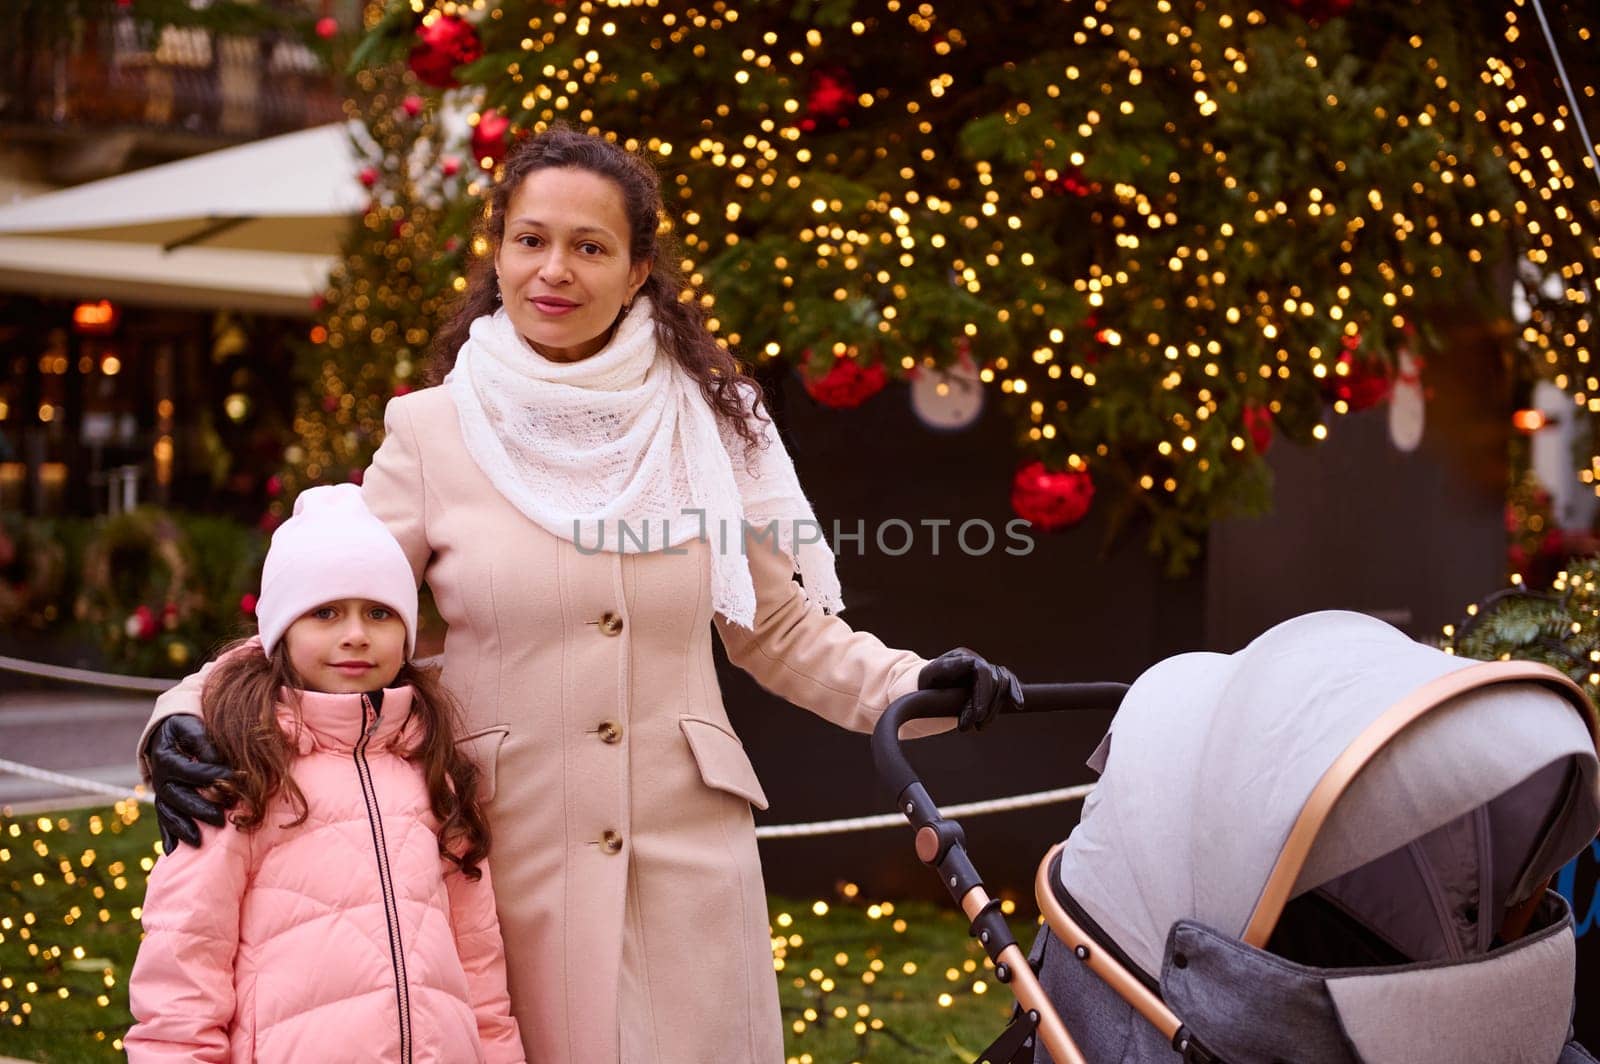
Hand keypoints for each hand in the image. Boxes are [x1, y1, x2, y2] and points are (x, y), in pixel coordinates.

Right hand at [145, 714, 232, 850]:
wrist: (168, 734)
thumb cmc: (187, 729)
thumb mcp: (193, 727)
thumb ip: (203, 741)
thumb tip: (216, 760)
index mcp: (167, 759)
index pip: (190, 771)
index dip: (211, 775)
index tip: (234, 779)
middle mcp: (161, 779)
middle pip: (178, 797)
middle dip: (199, 809)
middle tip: (220, 819)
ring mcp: (161, 793)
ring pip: (169, 813)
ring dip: (182, 828)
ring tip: (198, 841)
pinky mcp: (164, 802)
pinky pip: (164, 820)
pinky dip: (168, 835)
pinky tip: (172, 852)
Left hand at [918, 647, 1023, 730]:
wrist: (926, 685)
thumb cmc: (926, 682)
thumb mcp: (929, 678)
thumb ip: (944, 674)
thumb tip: (962, 676)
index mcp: (962, 658)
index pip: (983, 671)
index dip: (984, 693)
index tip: (977, 715)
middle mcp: (976, 662)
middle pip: (995, 681)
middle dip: (986, 706)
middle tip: (973, 726)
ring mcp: (985, 669)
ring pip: (1003, 685)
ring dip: (994, 708)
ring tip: (980, 726)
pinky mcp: (990, 680)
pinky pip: (1008, 683)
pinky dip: (1014, 692)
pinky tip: (1018, 705)